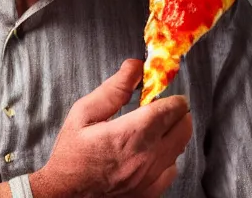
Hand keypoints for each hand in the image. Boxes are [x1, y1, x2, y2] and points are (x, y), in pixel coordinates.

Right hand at [31, 60, 190, 197]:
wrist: (69, 193)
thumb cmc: (72, 152)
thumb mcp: (84, 113)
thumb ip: (113, 89)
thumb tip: (134, 67)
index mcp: (130, 135)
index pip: (168, 111)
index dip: (172, 97)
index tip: (164, 90)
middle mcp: (147, 158)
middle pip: (183, 129)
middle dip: (176, 112)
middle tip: (159, 105)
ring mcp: (152, 178)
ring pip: (180, 148)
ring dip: (172, 132)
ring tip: (151, 125)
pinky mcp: (152, 191)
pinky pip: (172, 168)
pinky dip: (167, 155)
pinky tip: (149, 150)